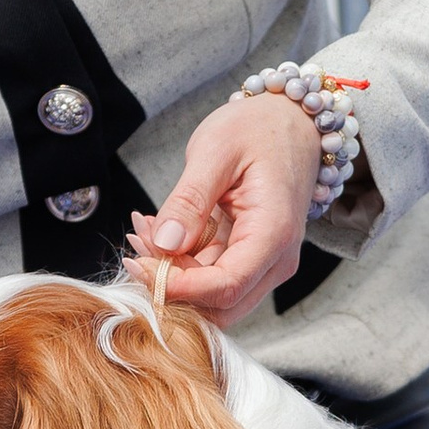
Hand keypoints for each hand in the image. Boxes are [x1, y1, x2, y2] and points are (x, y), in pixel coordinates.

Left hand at [130, 92, 320, 325]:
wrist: (292, 122)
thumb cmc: (260, 129)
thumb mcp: (216, 150)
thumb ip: (189, 199)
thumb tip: (165, 244)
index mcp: (274, 234)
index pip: (224, 287)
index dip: (177, 287)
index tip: (138, 263)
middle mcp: (276, 259)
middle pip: (219, 306)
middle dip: (171, 286)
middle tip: (136, 244)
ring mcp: (265, 263)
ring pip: (211, 296)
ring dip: (172, 273)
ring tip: (145, 227)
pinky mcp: (251, 259)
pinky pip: (211, 276)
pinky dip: (181, 262)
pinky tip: (160, 228)